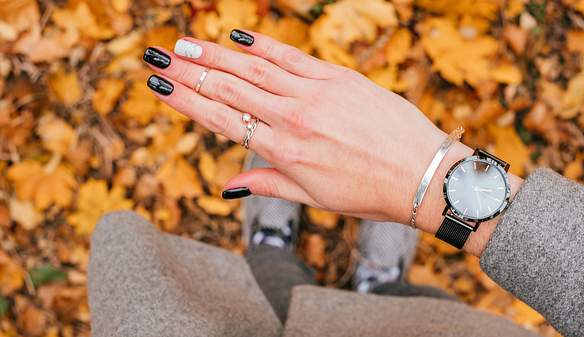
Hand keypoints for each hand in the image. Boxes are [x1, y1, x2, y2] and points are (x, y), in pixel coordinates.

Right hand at [144, 30, 447, 222]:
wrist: (422, 174)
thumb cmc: (368, 193)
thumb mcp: (315, 197)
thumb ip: (269, 184)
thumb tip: (229, 186)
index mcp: (284, 153)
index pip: (222, 120)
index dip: (186, 101)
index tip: (158, 86)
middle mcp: (293, 119)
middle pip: (229, 88)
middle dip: (189, 71)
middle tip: (158, 55)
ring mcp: (316, 94)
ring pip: (254, 69)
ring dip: (216, 54)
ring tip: (185, 43)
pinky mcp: (338, 77)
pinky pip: (293, 56)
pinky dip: (263, 45)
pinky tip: (239, 36)